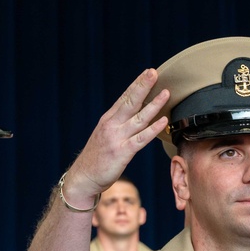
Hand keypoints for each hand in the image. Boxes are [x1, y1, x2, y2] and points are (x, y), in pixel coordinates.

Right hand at [60, 69, 168, 204]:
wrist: (84, 177)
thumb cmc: (97, 158)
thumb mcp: (106, 136)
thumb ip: (119, 125)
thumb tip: (135, 116)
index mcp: (108, 120)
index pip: (125, 98)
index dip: (137, 84)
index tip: (148, 72)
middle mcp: (112, 126)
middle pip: (130, 102)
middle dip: (143, 86)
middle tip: (154, 72)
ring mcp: (117, 138)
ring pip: (138, 118)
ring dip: (153, 105)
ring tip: (165, 93)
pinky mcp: (122, 152)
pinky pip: (141, 139)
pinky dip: (153, 129)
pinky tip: (163, 121)